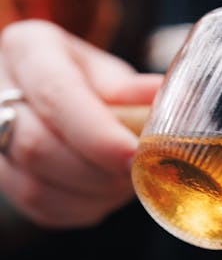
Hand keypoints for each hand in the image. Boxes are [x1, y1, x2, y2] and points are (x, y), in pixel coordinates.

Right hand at [0, 20, 162, 226]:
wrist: (51, 98)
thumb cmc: (87, 84)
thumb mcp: (112, 74)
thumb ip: (134, 92)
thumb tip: (168, 103)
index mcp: (29, 50)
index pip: (56, 95)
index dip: (97, 134)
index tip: (134, 157)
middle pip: (38, 147)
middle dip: (96, 171)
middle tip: (137, 176)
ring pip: (35, 187)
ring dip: (91, 196)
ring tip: (124, 185)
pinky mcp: (4, 179)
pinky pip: (41, 209)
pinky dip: (81, 209)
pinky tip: (104, 196)